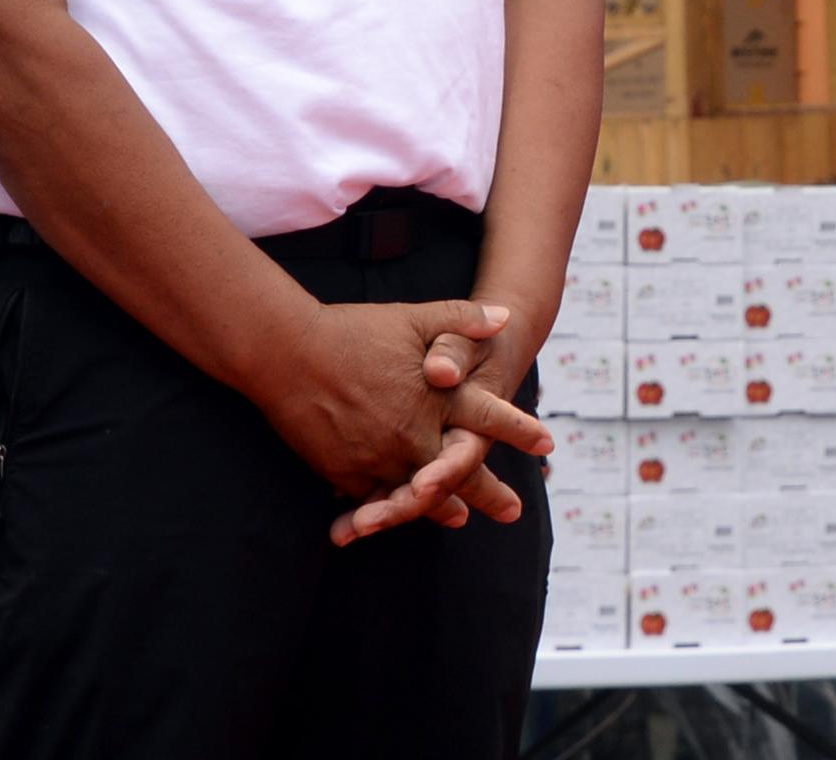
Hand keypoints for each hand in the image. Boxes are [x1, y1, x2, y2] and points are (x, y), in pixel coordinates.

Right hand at [248, 300, 549, 510]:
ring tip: (458, 519)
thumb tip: (506, 318)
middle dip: (489, 493)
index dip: (519, 430)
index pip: (488, 417)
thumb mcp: (415, 317)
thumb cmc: (353, 330)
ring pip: (418, 494)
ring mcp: (379, 457)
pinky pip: (374, 498)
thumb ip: (462, 320)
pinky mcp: (345, 472)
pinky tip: (396, 513)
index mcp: (437, 397)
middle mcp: (413, 433)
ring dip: (440, 508)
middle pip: (459, 471)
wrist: (287, 352)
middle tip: (513, 511)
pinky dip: (389, 507)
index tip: (548, 444)